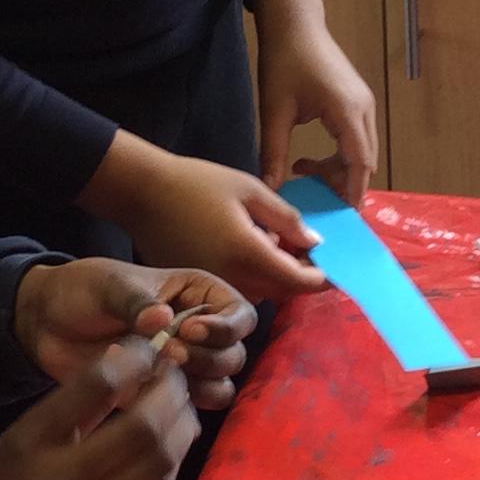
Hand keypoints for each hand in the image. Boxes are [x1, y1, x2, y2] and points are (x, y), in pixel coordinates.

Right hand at [0, 336, 199, 479]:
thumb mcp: (17, 441)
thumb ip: (73, 408)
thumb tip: (125, 363)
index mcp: (31, 443)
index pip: (96, 385)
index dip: (134, 358)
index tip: (149, 350)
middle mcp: (63, 478)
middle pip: (142, 427)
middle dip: (170, 394)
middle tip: (176, 378)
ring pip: (159, 464)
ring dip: (181, 429)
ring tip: (182, 410)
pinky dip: (170, 467)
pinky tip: (172, 450)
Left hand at [14, 258, 256, 410]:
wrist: (47, 324)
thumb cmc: (83, 292)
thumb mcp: (108, 286)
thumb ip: (135, 302)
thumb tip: (162, 320)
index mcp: (197, 294)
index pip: (240, 313)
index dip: (224, 326)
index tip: (186, 329)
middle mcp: (200, 331)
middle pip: (235, 355)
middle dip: (209, 358)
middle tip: (169, 353)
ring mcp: (184, 366)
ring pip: (220, 386)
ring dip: (199, 384)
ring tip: (160, 374)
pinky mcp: (162, 395)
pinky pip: (191, 410)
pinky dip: (177, 407)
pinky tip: (147, 395)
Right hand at [79, 132, 324, 302]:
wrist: (143, 195)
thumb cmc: (197, 184)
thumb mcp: (250, 191)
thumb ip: (286, 219)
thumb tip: (316, 242)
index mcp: (250, 255)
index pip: (301, 282)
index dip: (324, 277)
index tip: (337, 267)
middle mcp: (235, 281)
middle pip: (284, 292)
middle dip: (301, 275)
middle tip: (307, 249)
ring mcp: (215, 289)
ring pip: (263, 294)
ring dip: (277, 277)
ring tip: (276, 243)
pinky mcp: (200, 289)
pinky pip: (239, 290)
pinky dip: (254, 277)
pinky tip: (249, 248)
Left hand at [252, 0, 377, 204]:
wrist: (295, 23)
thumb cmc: (284, 61)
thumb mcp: (274, 110)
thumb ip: (272, 152)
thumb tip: (271, 190)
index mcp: (347, 111)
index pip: (360, 163)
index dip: (351, 192)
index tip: (339, 217)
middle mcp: (363, 109)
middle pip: (365, 161)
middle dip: (343, 185)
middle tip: (314, 202)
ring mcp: (363, 104)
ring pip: (361, 152)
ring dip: (338, 170)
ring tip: (303, 173)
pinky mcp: (357, 102)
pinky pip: (356, 140)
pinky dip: (339, 156)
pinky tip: (308, 159)